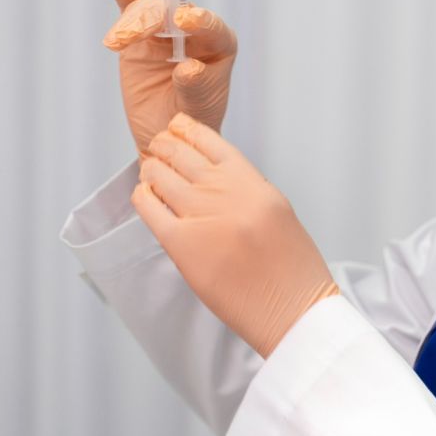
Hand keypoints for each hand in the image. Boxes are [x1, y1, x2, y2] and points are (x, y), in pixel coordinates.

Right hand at [101, 0, 237, 158]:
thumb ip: (195, 86)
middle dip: (153, 19)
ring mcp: (165, 31)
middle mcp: (193, 31)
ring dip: (131, 22)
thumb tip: (189, 67)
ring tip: (117, 41)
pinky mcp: (140, 36)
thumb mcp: (198, 108)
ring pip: (149, 13)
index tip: (184, 19)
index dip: (199, 20)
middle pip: (174, 13)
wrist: (165, 132)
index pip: (212, 26)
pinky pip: (133, 11)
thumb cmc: (192, 119)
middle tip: (132, 34)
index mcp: (219, 44)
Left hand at [132, 112, 339, 358]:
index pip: (210, 140)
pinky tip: (145, 197)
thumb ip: (246, 188)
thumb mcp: (277, 210)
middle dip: (164, 146)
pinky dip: (143, 197)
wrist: (292, 307)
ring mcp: (201, 216)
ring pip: (160, 176)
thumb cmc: (292, 267)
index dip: (187, 129)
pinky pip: (149, 209)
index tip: (178, 128)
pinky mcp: (181, 245)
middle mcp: (225, 192)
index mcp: (252, 181)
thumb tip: (212, 176)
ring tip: (150, 170)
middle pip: (180, 154)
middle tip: (158, 146)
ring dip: (151, 169)